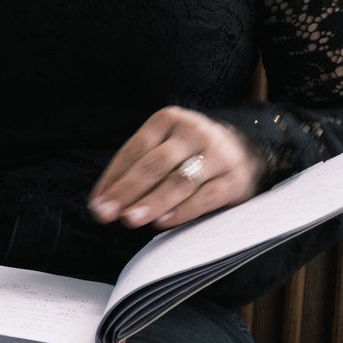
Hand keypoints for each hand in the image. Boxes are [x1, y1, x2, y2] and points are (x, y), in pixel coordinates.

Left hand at [89, 108, 263, 231]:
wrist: (245, 152)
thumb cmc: (191, 153)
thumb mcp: (165, 146)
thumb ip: (138, 167)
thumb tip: (103, 200)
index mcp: (169, 120)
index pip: (135, 149)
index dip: (114, 177)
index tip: (98, 203)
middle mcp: (193, 132)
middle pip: (155, 164)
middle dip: (128, 190)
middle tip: (107, 213)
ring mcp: (217, 155)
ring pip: (179, 181)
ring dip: (152, 202)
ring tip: (130, 219)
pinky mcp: (234, 180)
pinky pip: (204, 198)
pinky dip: (181, 211)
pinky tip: (161, 223)